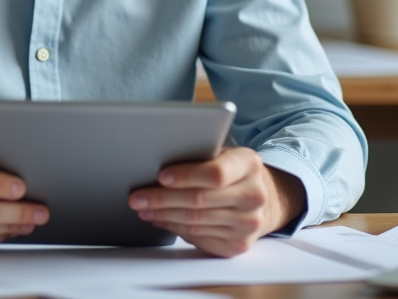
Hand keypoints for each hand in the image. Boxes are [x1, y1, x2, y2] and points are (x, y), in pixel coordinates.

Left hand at [128, 147, 304, 256]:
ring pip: (195, 221)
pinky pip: (198, 236)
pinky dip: (175, 227)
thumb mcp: (221, 154)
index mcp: (250, 164)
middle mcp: (255, 195)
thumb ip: (199, 156)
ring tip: (143, 208)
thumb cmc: (229, 170)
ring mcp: (249, 223)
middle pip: (199, 200)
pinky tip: (161, 219)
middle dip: (162, 199)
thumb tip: (155, 162)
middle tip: (137, 197)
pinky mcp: (239, 244)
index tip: (161, 176)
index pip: (216, 173)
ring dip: (163, 215)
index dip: (186, 176)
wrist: (259, 197)